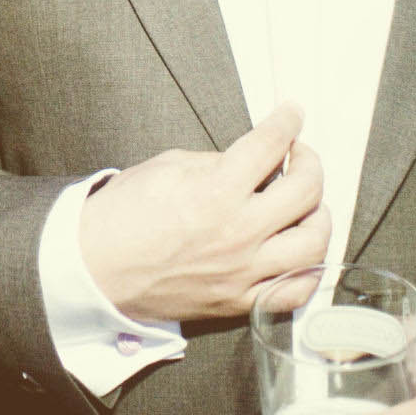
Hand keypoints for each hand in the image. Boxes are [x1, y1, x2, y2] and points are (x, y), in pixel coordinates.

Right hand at [79, 101, 330, 320]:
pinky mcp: (240, 300)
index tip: (292, 114)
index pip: (270, 145)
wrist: (96, 268)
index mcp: (216, 192)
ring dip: (319, 213)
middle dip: (310, 161)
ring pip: (314, 243)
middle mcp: (238, 233)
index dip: (287, 122)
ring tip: (307, 202)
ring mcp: (243, 271)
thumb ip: (216, 163)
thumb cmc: (123, 216)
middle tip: (299, 154)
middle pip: (306, 191)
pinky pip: (295, 290)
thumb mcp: (167, 168)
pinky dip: (308, 268)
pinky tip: (302, 249)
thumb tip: (252, 162)